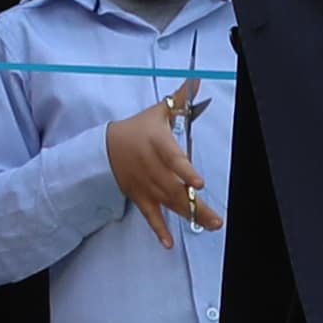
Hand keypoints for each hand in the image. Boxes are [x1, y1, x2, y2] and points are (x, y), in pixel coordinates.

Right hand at [107, 94, 222, 243]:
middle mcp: (153, 167)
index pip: (174, 159)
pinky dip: (159, 229)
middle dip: (196, 205)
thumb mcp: (159, 111)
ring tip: (210, 226)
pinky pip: (150, 215)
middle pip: (176, 188)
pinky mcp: (139, 196)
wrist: (106, 147)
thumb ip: (181, 98)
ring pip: (169, 203)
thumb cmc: (139, 128)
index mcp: (158, 144)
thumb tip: (198, 79)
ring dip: (189, 217)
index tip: (198, 183)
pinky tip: (169, 243)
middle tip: (217, 219)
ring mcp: (145, 185)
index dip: (186, 172)